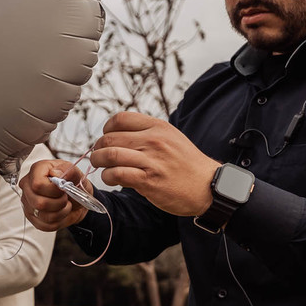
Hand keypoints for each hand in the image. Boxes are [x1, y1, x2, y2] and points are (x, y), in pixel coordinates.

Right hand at [19, 159, 92, 230]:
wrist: (77, 198)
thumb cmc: (73, 183)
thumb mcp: (75, 173)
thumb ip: (67, 170)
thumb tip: (56, 173)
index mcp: (37, 171)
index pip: (38, 185)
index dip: (54, 190)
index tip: (63, 189)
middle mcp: (28, 186)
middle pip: (39, 202)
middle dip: (59, 202)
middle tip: (65, 197)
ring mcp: (28, 203)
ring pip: (43, 215)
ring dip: (61, 212)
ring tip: (64, 205)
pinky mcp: (32, 217)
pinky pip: (45, 226)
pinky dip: (58, 221)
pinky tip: (60, 212)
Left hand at [90, 111, 220, 216]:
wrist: (207, 186)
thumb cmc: (187, 164)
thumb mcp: (172, 138)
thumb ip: (149, 133)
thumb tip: (121, 135)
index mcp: (158, 127)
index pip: (120, 119)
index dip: (107, 129)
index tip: (107, 138)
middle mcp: (153, 141)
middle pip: (110, 137)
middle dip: (98, 148)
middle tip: (99, 155)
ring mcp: (151, 160)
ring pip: (110, 155)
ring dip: (98, 161)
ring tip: (101, 166)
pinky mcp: (148, 180)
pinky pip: (117, 174)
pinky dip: (108, 176)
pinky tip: (111, 178)